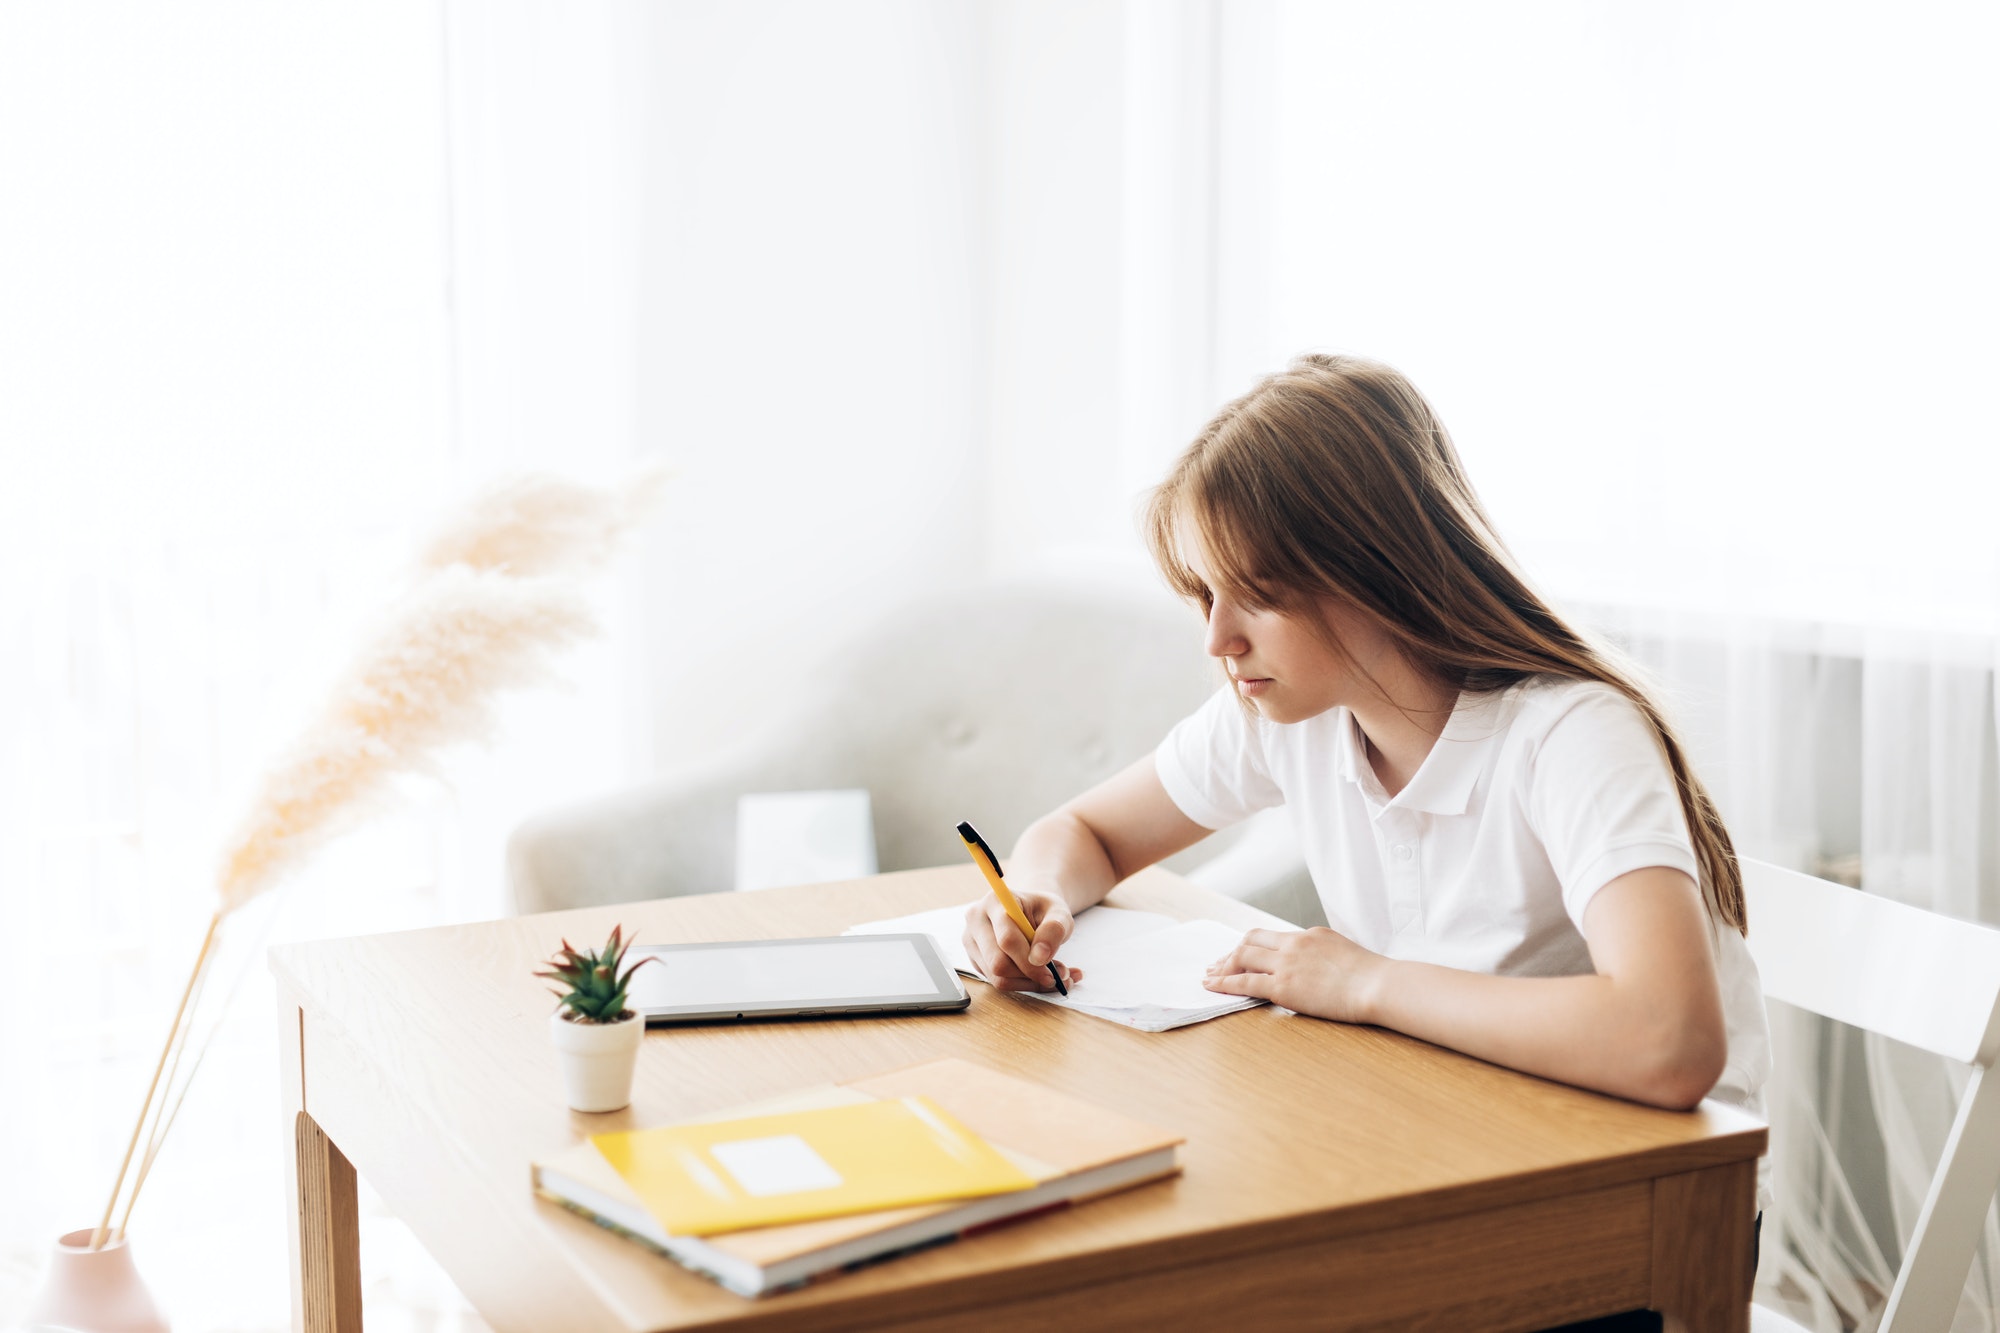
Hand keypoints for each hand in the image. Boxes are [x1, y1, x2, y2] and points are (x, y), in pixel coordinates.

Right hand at [963, 890, 1081, 992]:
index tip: (1051, 972)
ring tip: (1053, 975)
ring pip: (997, 977)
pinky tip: (1038, 975)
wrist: (1030, 910)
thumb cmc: (1044, 909)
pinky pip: (996, 981)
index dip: (1029, 961)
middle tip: (1057, 976)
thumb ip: (1054, 930)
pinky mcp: (975, 958)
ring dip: (1028, 983)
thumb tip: (1039, 958)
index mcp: (995, 901)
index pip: (1007, 939)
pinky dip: (1022, 984)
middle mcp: (976, 920)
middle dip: (1029, 975)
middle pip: (997, 962)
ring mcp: (972, 940)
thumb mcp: (1059, 912)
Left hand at [1203, 926, 1389, 1022]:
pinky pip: (1245, 983)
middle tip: (1217, 964)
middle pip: (1250, 941)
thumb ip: (1321, 955)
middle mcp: (1294, 944)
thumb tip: (1313, 966)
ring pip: (1242, 957)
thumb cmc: (1370, 976)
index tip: (1238, 953)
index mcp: (1308, 935)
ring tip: (1210, 976)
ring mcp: (1287, 964)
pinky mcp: (1284, 987)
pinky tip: (1212, 986)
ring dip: (1223, 967)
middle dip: (1230, 954)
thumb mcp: (1342, 953)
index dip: (1249, 945)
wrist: (1378, 985)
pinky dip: (1224, 983)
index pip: (1270, 936)